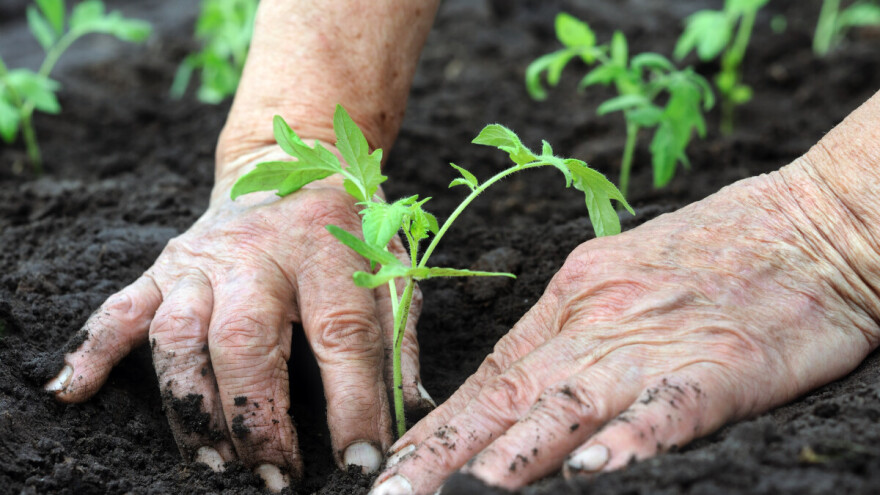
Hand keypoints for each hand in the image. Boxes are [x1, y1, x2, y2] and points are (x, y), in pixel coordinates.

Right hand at [44, 146, 430, 491]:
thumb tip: (411, 411)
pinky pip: (122, 308)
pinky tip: (74, 392)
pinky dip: (94, 350)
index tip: (359, 461)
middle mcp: (260, 254)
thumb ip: (400, 336)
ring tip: (212, 463)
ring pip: (178, 334)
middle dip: (256, 418)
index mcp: (328, 251)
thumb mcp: (393, 266)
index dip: (352, 404)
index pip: (342, 335)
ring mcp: (204, 260)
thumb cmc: (351, 224)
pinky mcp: (166, 265)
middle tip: (273, 477)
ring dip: (189, 405)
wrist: (293, 158)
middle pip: (246, 340)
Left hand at [370, 158, 879, 493]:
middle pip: (510, 397)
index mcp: (572, 300)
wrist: (809, 222)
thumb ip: (567, 328)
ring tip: (462, 494)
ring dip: (512, 456)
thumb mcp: (616, 274)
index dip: (439, 426)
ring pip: (570, 405)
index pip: (492, 375)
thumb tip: (514, 379)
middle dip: (446, 453)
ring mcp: (657, 344)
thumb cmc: (711, 249)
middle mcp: (599, 323)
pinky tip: (593, 471)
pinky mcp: (722, 364)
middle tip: (394, 492)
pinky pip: (668, 407)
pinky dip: (629, 440)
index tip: (395, 462)